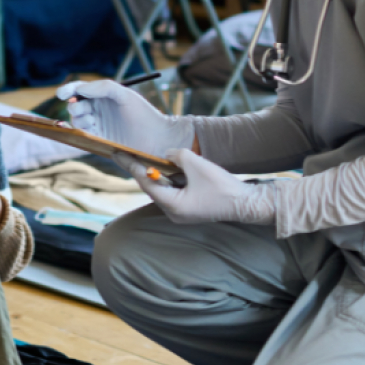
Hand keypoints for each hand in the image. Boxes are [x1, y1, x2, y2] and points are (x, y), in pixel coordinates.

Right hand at [56, 80, 192, 156]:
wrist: (156, 138)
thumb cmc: (143, 114)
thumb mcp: (124, 94)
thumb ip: (102, 87)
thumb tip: (80, 90)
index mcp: (103, 96)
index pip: (80, 90)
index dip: (69, 90)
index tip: (62, 94)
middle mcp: (98, 110)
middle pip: (75, 105)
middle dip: (74, 105)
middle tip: (82, 108)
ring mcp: (97, 126)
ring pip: (76, 120)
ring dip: (78, 118)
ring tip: (91, 120)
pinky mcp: (98, 141)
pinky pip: (82, 135)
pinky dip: (80, 131)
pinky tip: (89, 128)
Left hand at [119, 149, 276, 224]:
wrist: (246, 204)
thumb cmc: (222, 187)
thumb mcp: (197, 165)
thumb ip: (177, 156)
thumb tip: (166, 155)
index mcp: (173, 205)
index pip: (146, 182)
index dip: (131, 165)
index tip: (117, 153)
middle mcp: (173, 212)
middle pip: (152, 187)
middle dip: (142, 168)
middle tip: (126, 152)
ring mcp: (181, 212)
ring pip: (163, 188)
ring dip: (157, 173)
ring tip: (143, 156)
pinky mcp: (189, 208)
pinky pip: (173, 191)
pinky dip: (169, 179)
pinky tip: (166, 167)